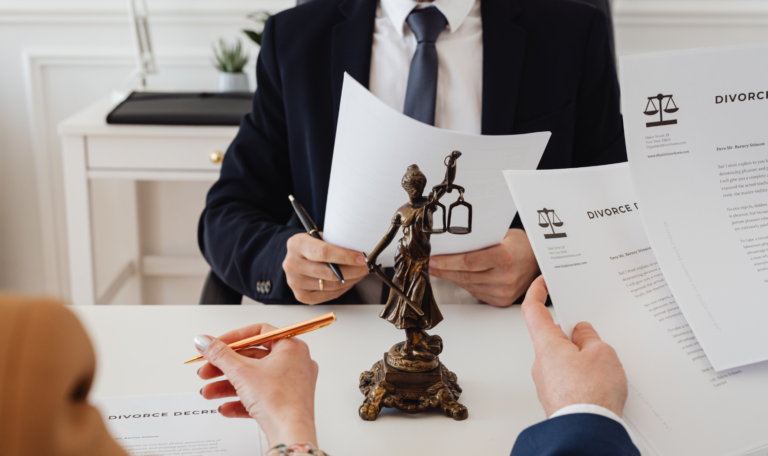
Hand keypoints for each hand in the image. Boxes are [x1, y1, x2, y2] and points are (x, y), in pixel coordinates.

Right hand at [195, 324, 318, 446]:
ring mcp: (292, 384)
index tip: (215, 345)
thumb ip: (219, 354)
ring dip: (228, 385)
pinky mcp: (286, 402)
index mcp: (291, 347)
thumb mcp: (241, 372)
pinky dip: (241, 400)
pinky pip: (260, 396)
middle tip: (206, 370)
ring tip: (208, 392)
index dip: (233, 338)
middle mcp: (295, 363)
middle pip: (252, 358)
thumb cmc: (279, 400)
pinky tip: (225, 407)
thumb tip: (205, 341)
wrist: (290, 433)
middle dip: (225, 367)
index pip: (258, 333)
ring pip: (254, 379)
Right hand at [283, 232, 368, 303]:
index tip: (362, 258)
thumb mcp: (320, 237)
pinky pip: (329, 294)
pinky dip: (343, 288)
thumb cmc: (313, 246)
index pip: (324, 252)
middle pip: (330, 272)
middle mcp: (292, 264)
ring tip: (360, 273)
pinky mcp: (301, 295)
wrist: (297, 257)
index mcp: (296, 244)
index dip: (346, 256)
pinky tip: (349, 280)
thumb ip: (336, 243)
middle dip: (354, 270)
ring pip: (332, 285)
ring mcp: (295, 282)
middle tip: (367, 267)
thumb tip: (361, 252)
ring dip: (351, 280)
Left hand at [429, 228, 539, 306]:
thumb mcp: (501, 236)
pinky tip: (457, 276)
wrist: (539, 262)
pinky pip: (475, 291)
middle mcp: (505, 278)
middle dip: (443, 270)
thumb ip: (479, 242)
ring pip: (467, 285)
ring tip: (440, 269)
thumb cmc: (520, 245)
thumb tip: (450, 244)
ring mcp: (503, 292)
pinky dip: (464, 283)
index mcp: (505, 258)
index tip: (432, 259)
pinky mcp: (501, 300)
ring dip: (452, 277)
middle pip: (464, 275)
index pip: (468, 262)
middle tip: (430, 264)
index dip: (447, 262)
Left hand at [521, 276, 627, 416]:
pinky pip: (568, 377)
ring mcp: (547, 382)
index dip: (536, 292)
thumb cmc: (590, 395)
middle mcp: (541, 363)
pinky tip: (600, 382)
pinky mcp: (557, 397)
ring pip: (563, 358)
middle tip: (595, 336)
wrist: (587, 432)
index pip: (533, 310)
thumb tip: (582, 333)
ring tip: (604, 366)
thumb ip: (590, 337)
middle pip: (553, 336)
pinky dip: (582, 375)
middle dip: (574, 333)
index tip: (542, 281)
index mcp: (547, 345)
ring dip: (581, 356)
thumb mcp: (601, 354)